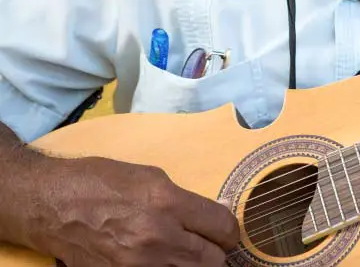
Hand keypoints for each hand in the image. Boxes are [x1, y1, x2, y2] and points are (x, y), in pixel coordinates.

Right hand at [40, 156, 238, 265]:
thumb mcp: (153, 177)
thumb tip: (221, 211)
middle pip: (213, 261)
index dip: (230, 231)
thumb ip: (188, 199)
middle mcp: (156, 238)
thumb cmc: (103, 181)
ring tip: (187, 255)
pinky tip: (164, 263)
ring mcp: (136, 266)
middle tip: (208, 246)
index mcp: (167, 202)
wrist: (53, 205)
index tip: (225, 232)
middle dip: (216, 253)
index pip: (222, 226)